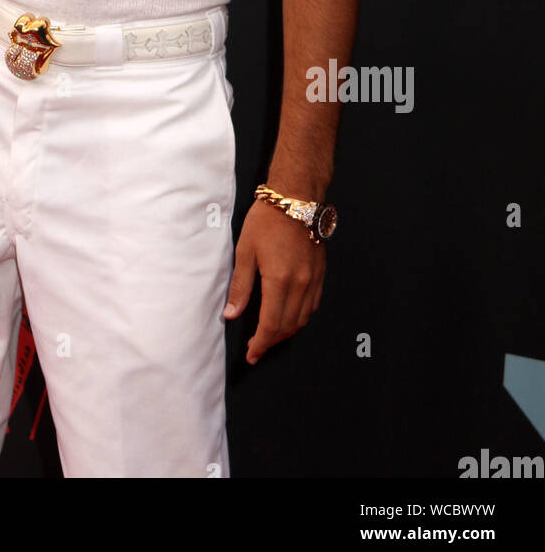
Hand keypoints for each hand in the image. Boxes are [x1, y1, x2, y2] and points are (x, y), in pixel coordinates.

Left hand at [222, 200, 324, 363]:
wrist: (296, 198)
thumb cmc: (266, 220)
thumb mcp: (245, 251)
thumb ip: (241, 286)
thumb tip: (231, 314)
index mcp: (279, 281)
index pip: (271, 325)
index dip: (260, 343)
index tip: (251, 354)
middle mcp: (300, 285)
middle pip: (288, 326)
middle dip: (272, 341)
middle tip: (257, 347)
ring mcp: (313, 280)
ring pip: (303, 319)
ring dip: (286, 332)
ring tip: (270, 335)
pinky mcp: (320, 273)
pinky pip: (313, 306)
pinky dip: (300, 317)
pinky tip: (290, 316)